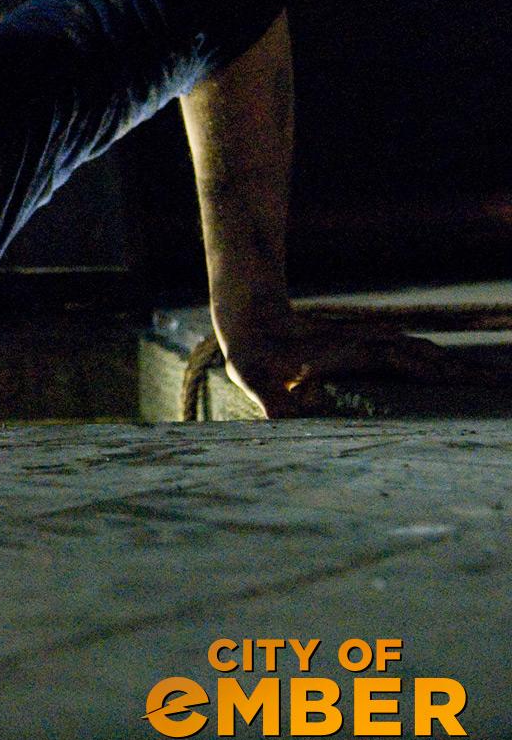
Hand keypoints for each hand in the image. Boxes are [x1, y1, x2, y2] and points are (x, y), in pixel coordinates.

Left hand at [219, 312, 502, 417]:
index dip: (424, 366)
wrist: (252, 321)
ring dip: (457, 367)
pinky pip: (413, 357)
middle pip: (422, 356)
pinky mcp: (370, 352)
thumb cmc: (252, 355)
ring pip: (423, 355)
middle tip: (499, 384)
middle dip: (459, 370)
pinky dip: (440, 365)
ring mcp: (370, 347)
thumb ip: (267, 399)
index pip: (394, 358)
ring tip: (494, 381)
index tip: (455, 376)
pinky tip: (460, 375)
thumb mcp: (252, 377)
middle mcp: (365, 345)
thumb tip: (277, 418)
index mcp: (344, 352)